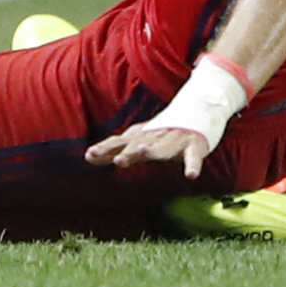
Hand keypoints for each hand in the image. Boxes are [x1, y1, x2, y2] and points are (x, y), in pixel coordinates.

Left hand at [84, 124, 211, 177]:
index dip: (106, 148)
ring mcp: (175, 140)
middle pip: (139, 144)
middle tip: (118, 160)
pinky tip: (191, 175)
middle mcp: (155, 137)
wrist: (197, 111)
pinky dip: (193, 165)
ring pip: (163, 148)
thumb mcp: (138, 139)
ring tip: (143, 152)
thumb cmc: (161, 132)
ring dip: (153, 150)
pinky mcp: (194, 145)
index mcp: (140, 136)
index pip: (119, 142)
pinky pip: (193, 157)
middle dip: (128, 152)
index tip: (89, 155)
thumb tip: (87, 157)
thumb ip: (115, 149)